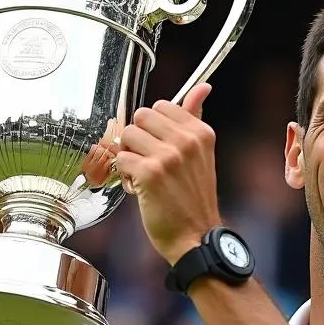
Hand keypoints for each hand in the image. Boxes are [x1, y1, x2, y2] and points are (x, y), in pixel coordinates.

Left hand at [114, 83, 220, 264]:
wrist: (195, 238)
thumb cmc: (194, 200)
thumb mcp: (201, 155)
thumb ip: (195, 118)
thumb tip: (202, 87)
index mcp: (200, 132)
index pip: (161, 106)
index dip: (153, 128)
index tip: (160, 148)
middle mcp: (186, 141)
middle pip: (141, 116)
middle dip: (138, 139)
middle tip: (149, 162)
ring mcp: (168, 156)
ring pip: (127, 136)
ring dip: (129, 157)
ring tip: (145, 177)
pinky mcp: (149, 174)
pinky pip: (121, 160)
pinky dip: (125, 176)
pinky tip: (140, 190)